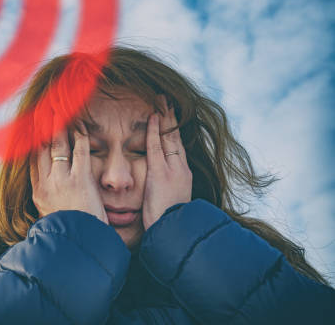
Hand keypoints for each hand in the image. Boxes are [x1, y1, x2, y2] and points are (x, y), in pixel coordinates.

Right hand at [30, 111, 107, 224]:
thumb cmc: (71, 229)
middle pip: (40, 147)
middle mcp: (46, 184)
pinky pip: (80, 151)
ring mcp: (62, 181)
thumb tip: (47, 182)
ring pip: (57, 145)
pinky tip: (81, 127)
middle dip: (42, 126)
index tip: (34, 125)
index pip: (32, 158)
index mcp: (38, 192)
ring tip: (59, 111)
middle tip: (44, 110)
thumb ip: (48, 195)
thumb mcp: (50, 213)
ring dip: (59, 125)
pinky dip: (80, 136)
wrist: (80, 246)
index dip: (32, 139)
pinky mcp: (80, 181)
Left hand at [142, 95, 191, 229]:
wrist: (173, 234)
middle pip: (175, 137)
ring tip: (161, 100)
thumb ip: (162, 189)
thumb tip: (157, 187)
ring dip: (164, 117)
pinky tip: (152, 117)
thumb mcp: (167, 201)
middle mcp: (181, 170)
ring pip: (169, 138)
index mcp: (182, 176)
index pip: (176, 147)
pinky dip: (154, 131)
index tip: (168, 115)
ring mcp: (172, 171)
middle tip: (166, 99)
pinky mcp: (161, 174)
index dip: (172, 130)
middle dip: (171, 117)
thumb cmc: (167, 222)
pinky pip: (156, 147)